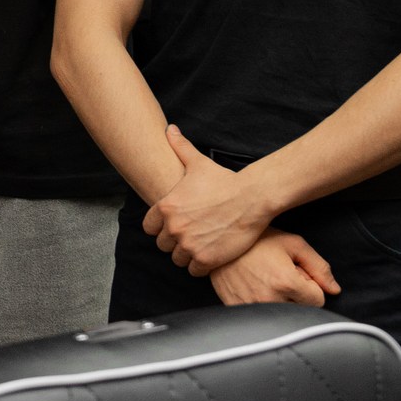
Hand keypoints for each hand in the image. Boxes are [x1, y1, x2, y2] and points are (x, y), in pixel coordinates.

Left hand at [143, 126, 270, 274]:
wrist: (252, 198)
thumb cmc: (225, 180)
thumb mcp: (197, 163)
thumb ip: (179, 147)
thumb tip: (169, 129)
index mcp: (166, 207)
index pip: (149, 227)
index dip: (160, 227)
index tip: (173, 225)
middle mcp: (173, 228)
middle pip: (162, 245)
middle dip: (173, 242)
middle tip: (189, 236)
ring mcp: (189, 245)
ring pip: (176, 259)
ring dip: (185, 255)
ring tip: (199, 247)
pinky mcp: (206, 259)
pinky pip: (193, 271)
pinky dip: (199, 267)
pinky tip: (209, 256)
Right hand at [209, 231, 339, 305]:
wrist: (218, 238)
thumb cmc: (258, 239)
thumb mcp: (293, 243)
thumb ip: (319, 266)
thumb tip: (335, 290)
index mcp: (286, 283)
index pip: (318, 301)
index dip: (311, 286)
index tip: (297, 273)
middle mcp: (269, 299)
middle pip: (301, 310)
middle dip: (297, 296)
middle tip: (280, 276)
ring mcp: (252, 306)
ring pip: (282, 315)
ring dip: (281, 301)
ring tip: (267, 281)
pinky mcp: (238, 309)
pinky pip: (262, 315)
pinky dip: (263, 304)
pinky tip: (254, 286)